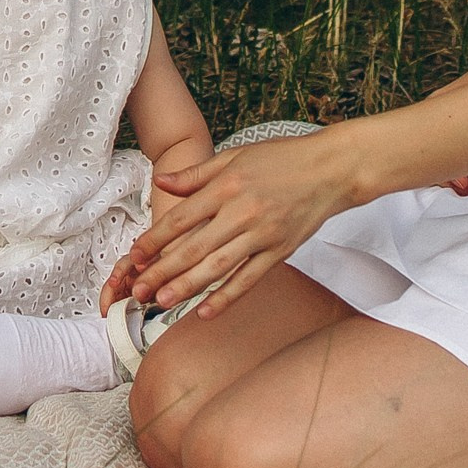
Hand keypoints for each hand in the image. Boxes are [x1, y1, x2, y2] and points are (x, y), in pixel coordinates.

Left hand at [112, 131, 356, 323]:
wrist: (331, 169)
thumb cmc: (282, 158)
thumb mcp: (235, 156)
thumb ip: (196, 174)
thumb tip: (161, 181)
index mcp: (227, 186)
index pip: (182, 218)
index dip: (156, 239)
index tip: (135, 255)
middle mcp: (242, 212)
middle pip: (195, 247)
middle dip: (163, 270)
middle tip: (139, 290)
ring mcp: (263, 234)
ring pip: (218, 267)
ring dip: (188, 287)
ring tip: (162, 302)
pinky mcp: (280, 252)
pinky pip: (249, 279)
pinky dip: (227, 297)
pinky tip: (205, 312)